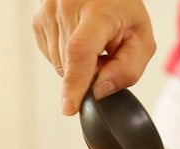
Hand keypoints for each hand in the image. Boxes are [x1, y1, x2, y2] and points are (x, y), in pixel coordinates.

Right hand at [32, 0, 155, 114]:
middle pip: (71, 65)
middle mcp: (66, 8)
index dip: (75, 83)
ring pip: (59, 64)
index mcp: (97, 11)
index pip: (80, 51)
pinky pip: (51, 56)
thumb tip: (100, 91)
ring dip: (78, 66)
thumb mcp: (141, 38)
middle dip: (89, 74)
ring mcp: (48, 12)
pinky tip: (80, 41)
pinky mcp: (38, 20)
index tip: (70, 107)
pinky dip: (67, 57)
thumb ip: (128, 69)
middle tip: (106, 56)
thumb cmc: (123, 8)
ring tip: (94, 44)